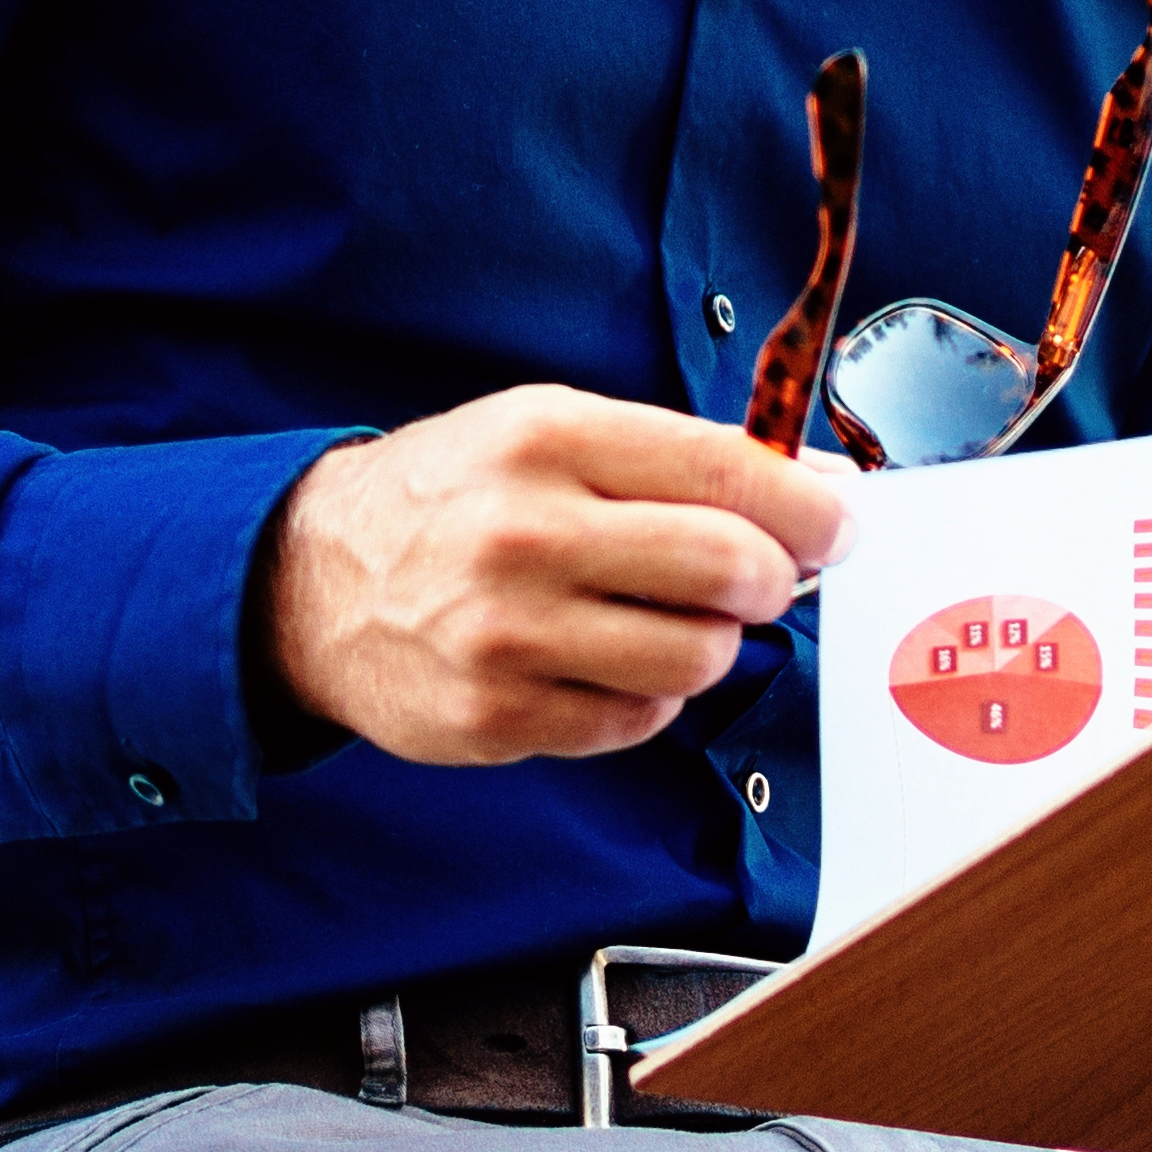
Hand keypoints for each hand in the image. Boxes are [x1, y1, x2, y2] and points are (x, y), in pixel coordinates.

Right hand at [257, 387, 854, 766]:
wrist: (309, 582)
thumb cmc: (449, 499)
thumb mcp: (546, 432)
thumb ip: (676, 458)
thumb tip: (818, 490)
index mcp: (549, 438)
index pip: (725, 471)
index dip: (810, 504)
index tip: (842, 520)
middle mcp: (528, 532)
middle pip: (729, 569)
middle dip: (772, 580)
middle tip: (760, 578)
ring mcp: (510, 633)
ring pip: (698, 657)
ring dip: (709, 642)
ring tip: (667, 618)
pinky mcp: (499, 716)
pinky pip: (638, 719)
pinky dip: (647, 694)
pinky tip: (606, 660)